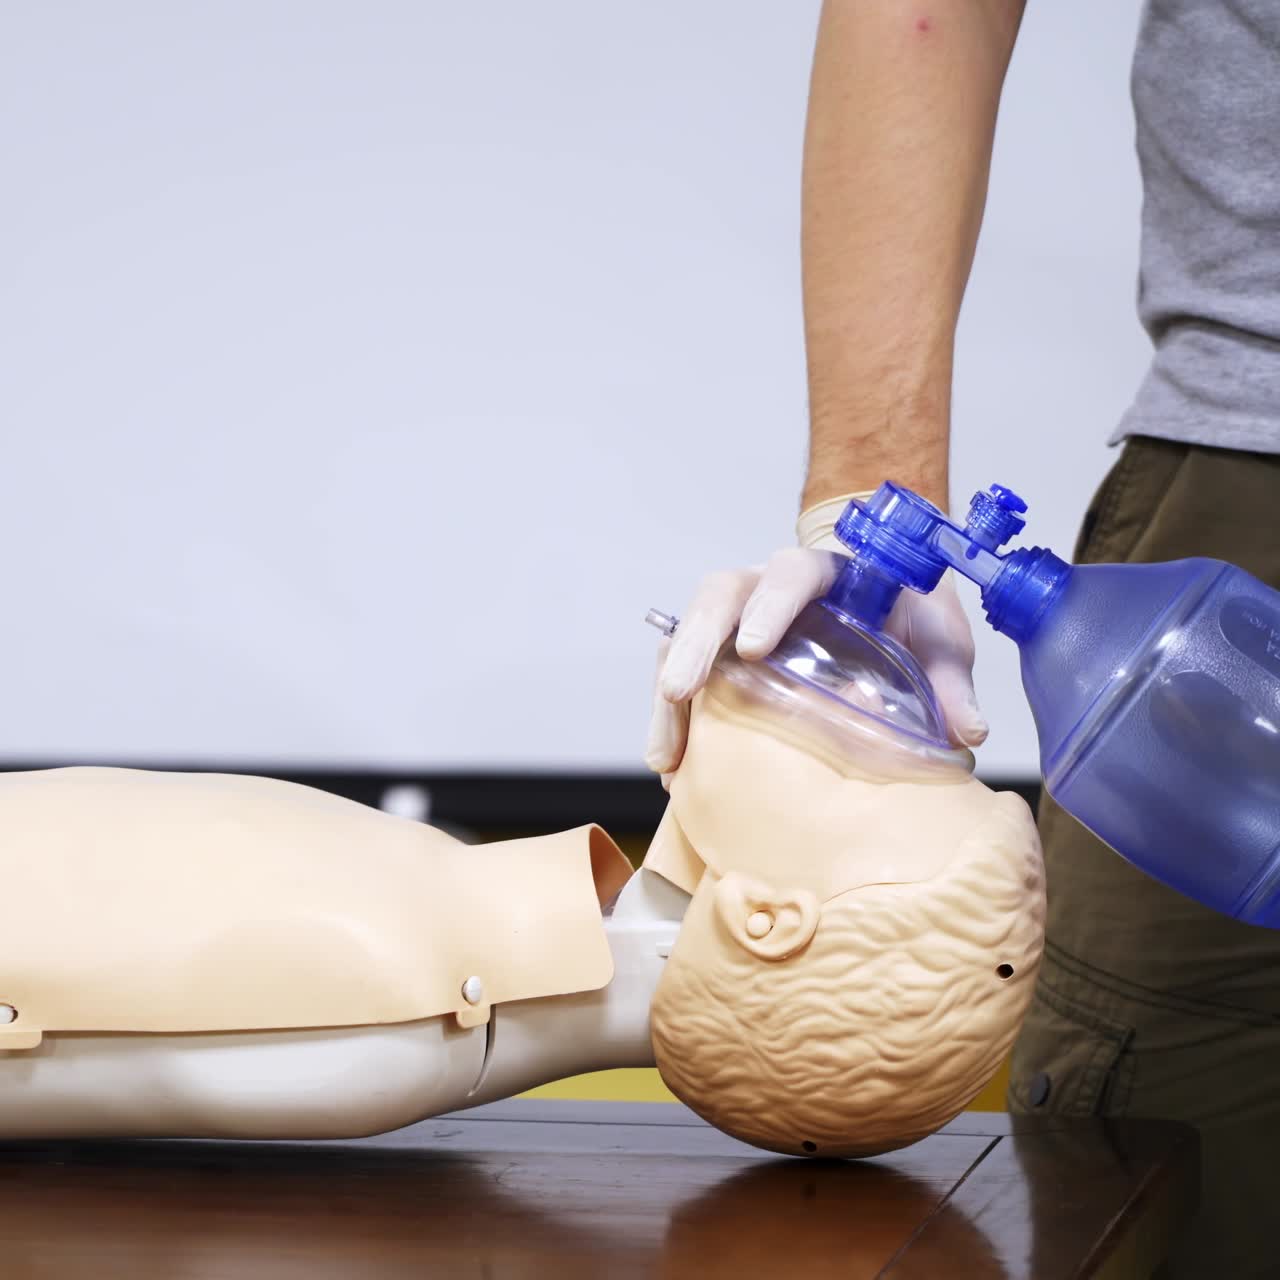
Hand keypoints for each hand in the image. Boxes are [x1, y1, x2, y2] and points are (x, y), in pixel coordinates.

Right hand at [645, 550, 985, 776]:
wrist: (886, 591)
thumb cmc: (909, 608)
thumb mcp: (937, 637)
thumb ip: (950, 679)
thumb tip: (967, 735)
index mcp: (825, 572)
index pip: (789, 573)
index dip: (768, 606)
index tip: (753, 648)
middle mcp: (768, 586)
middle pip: (717, 597)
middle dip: (693, 643)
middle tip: (676, 693)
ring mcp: (739, 617)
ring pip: (687, 635)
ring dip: (669, 695)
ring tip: (665, 756)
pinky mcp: (723, 652)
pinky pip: (685, 672)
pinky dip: (674, 719)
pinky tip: (673, 767)